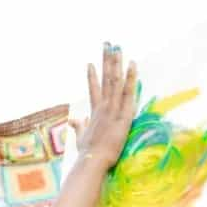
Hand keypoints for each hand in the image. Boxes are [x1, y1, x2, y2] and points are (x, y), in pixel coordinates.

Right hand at [76, 42, 136, 170]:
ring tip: (117, 47)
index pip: (94, 90)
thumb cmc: (87, 153)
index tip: (90, 64)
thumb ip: (79, 126)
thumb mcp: (81, 137)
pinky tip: (132, 64)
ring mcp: (112, 109)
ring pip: (115, 81)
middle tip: (107, 45)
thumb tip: (74, 119)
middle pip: (105, 80)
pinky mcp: (123, 115)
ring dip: (116, 63)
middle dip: (106, 61)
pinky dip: (130, 78)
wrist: (92, 160)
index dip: (92, 76)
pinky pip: (128, 93)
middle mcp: (103, 107)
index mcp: (94, 113)